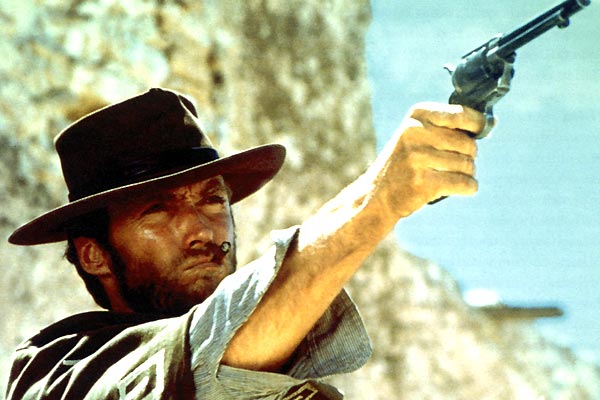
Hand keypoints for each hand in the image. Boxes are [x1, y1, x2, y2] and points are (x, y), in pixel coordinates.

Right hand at [373, 102, 484, 217]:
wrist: (377, 195)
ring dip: (467, 174)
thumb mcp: (419, 135)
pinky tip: (462, 188)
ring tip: (451, 177)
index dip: (477, 125)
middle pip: (468, 144)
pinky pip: (463, 183)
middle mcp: (414, 133)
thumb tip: (491, 122)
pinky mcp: (422, 182)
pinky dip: (469, 187)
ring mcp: (417, 158)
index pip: (461, 114)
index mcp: (417, 115)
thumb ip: (450, 127)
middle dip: (469, 156)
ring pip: (467, 165)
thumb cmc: (406, 163)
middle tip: (454, 164)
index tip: (479, 133)